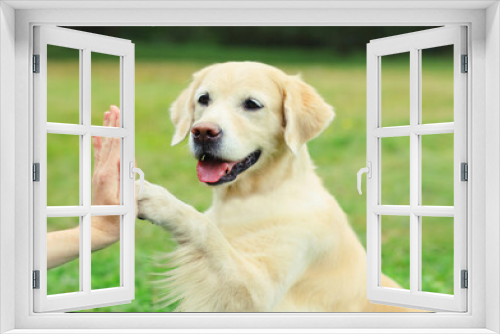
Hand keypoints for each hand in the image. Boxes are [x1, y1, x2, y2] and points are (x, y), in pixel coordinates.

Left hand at [91, 106, 120, 243]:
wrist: (99, 230)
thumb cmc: (116, 220)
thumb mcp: (127, 203)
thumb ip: (129, 184)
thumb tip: (129, 165)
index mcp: (110, 175)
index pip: (115, 148)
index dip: (117, 131)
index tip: (119, 117)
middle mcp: (103, 171)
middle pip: (109, 143)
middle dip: (112, 125)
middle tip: (113, 108)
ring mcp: (100, 173)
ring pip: (105, 147)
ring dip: (107, 130)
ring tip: (107, 115)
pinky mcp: (100, 177)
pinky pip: (100, 156)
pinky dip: (100, 144)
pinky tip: (99, 135)